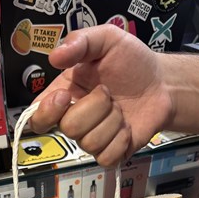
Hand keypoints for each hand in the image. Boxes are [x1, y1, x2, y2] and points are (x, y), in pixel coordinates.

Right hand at [29, 24, 173, 166]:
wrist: (161, 83)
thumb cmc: (131, 61)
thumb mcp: (106, 40)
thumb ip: (80, 41)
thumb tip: (54, 56)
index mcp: (64, 95)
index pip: (37, 118)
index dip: (46, 112)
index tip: (66, 95)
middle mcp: (74, 120)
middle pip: (68, 128)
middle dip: (95, 107)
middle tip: (110, 93)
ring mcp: (92, 139)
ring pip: (90, 143)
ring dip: (112, 122)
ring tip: (122, 108)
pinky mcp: (110, 153)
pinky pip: (106, 157)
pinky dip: (120, 140)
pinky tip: (127, 127)